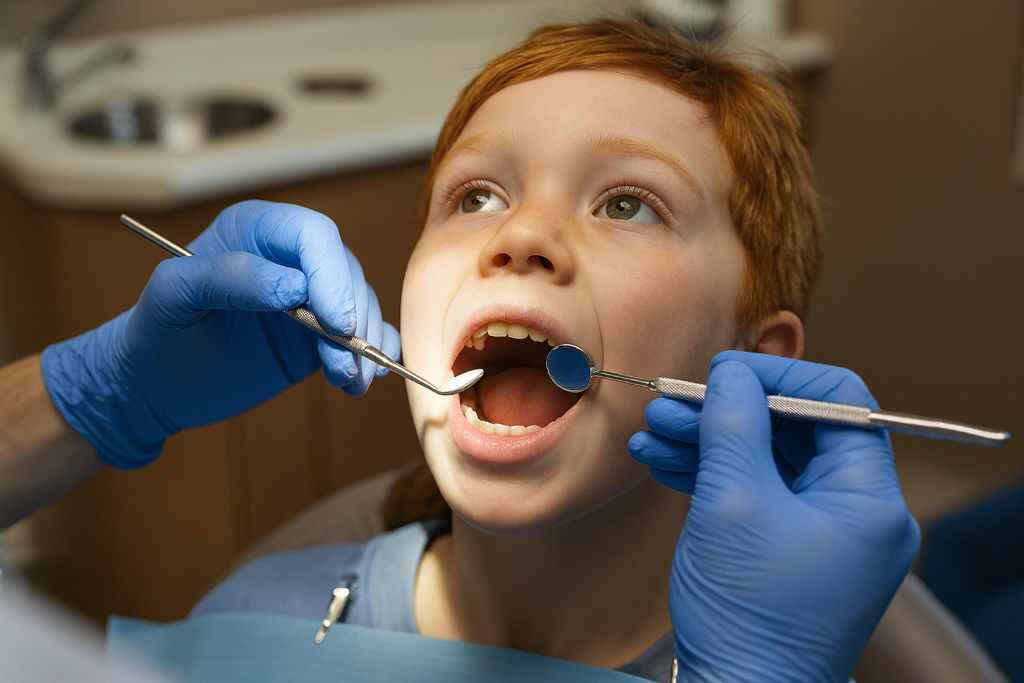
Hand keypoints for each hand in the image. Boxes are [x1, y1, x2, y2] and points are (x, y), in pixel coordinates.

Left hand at [41, 200, 399, 468]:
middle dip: (354, 317)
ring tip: (350, 382)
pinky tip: (360, 382)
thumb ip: (229, 277)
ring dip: (364, 346)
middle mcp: (289, 259)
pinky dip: (374, 358)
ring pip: (360, 307)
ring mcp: (310, 298)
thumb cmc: (157, 331)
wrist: (156, 384)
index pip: (312, 235)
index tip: (337, 323)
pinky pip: (364, 336)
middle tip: (346, 362)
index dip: (331, 275)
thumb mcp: (175, 296)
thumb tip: (294, 286)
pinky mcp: (321, 335)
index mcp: (254, 231)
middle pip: (345, 272)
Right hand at [628, 351, 919, 681]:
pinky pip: (751, 492)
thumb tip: (731, 373)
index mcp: (868, 498)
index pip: (838, 402)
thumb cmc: (749, 611)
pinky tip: (661, 460)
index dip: (776, 377)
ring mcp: (818, 532)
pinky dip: (708, 474)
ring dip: (706, 441)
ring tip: (652, 432)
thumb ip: (734, 425)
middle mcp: (853, 511)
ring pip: (763, 459)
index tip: (721, 371)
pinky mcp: (784, 550)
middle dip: (724, 412)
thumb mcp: (735, 502)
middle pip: (792, 429)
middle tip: (669, 404)